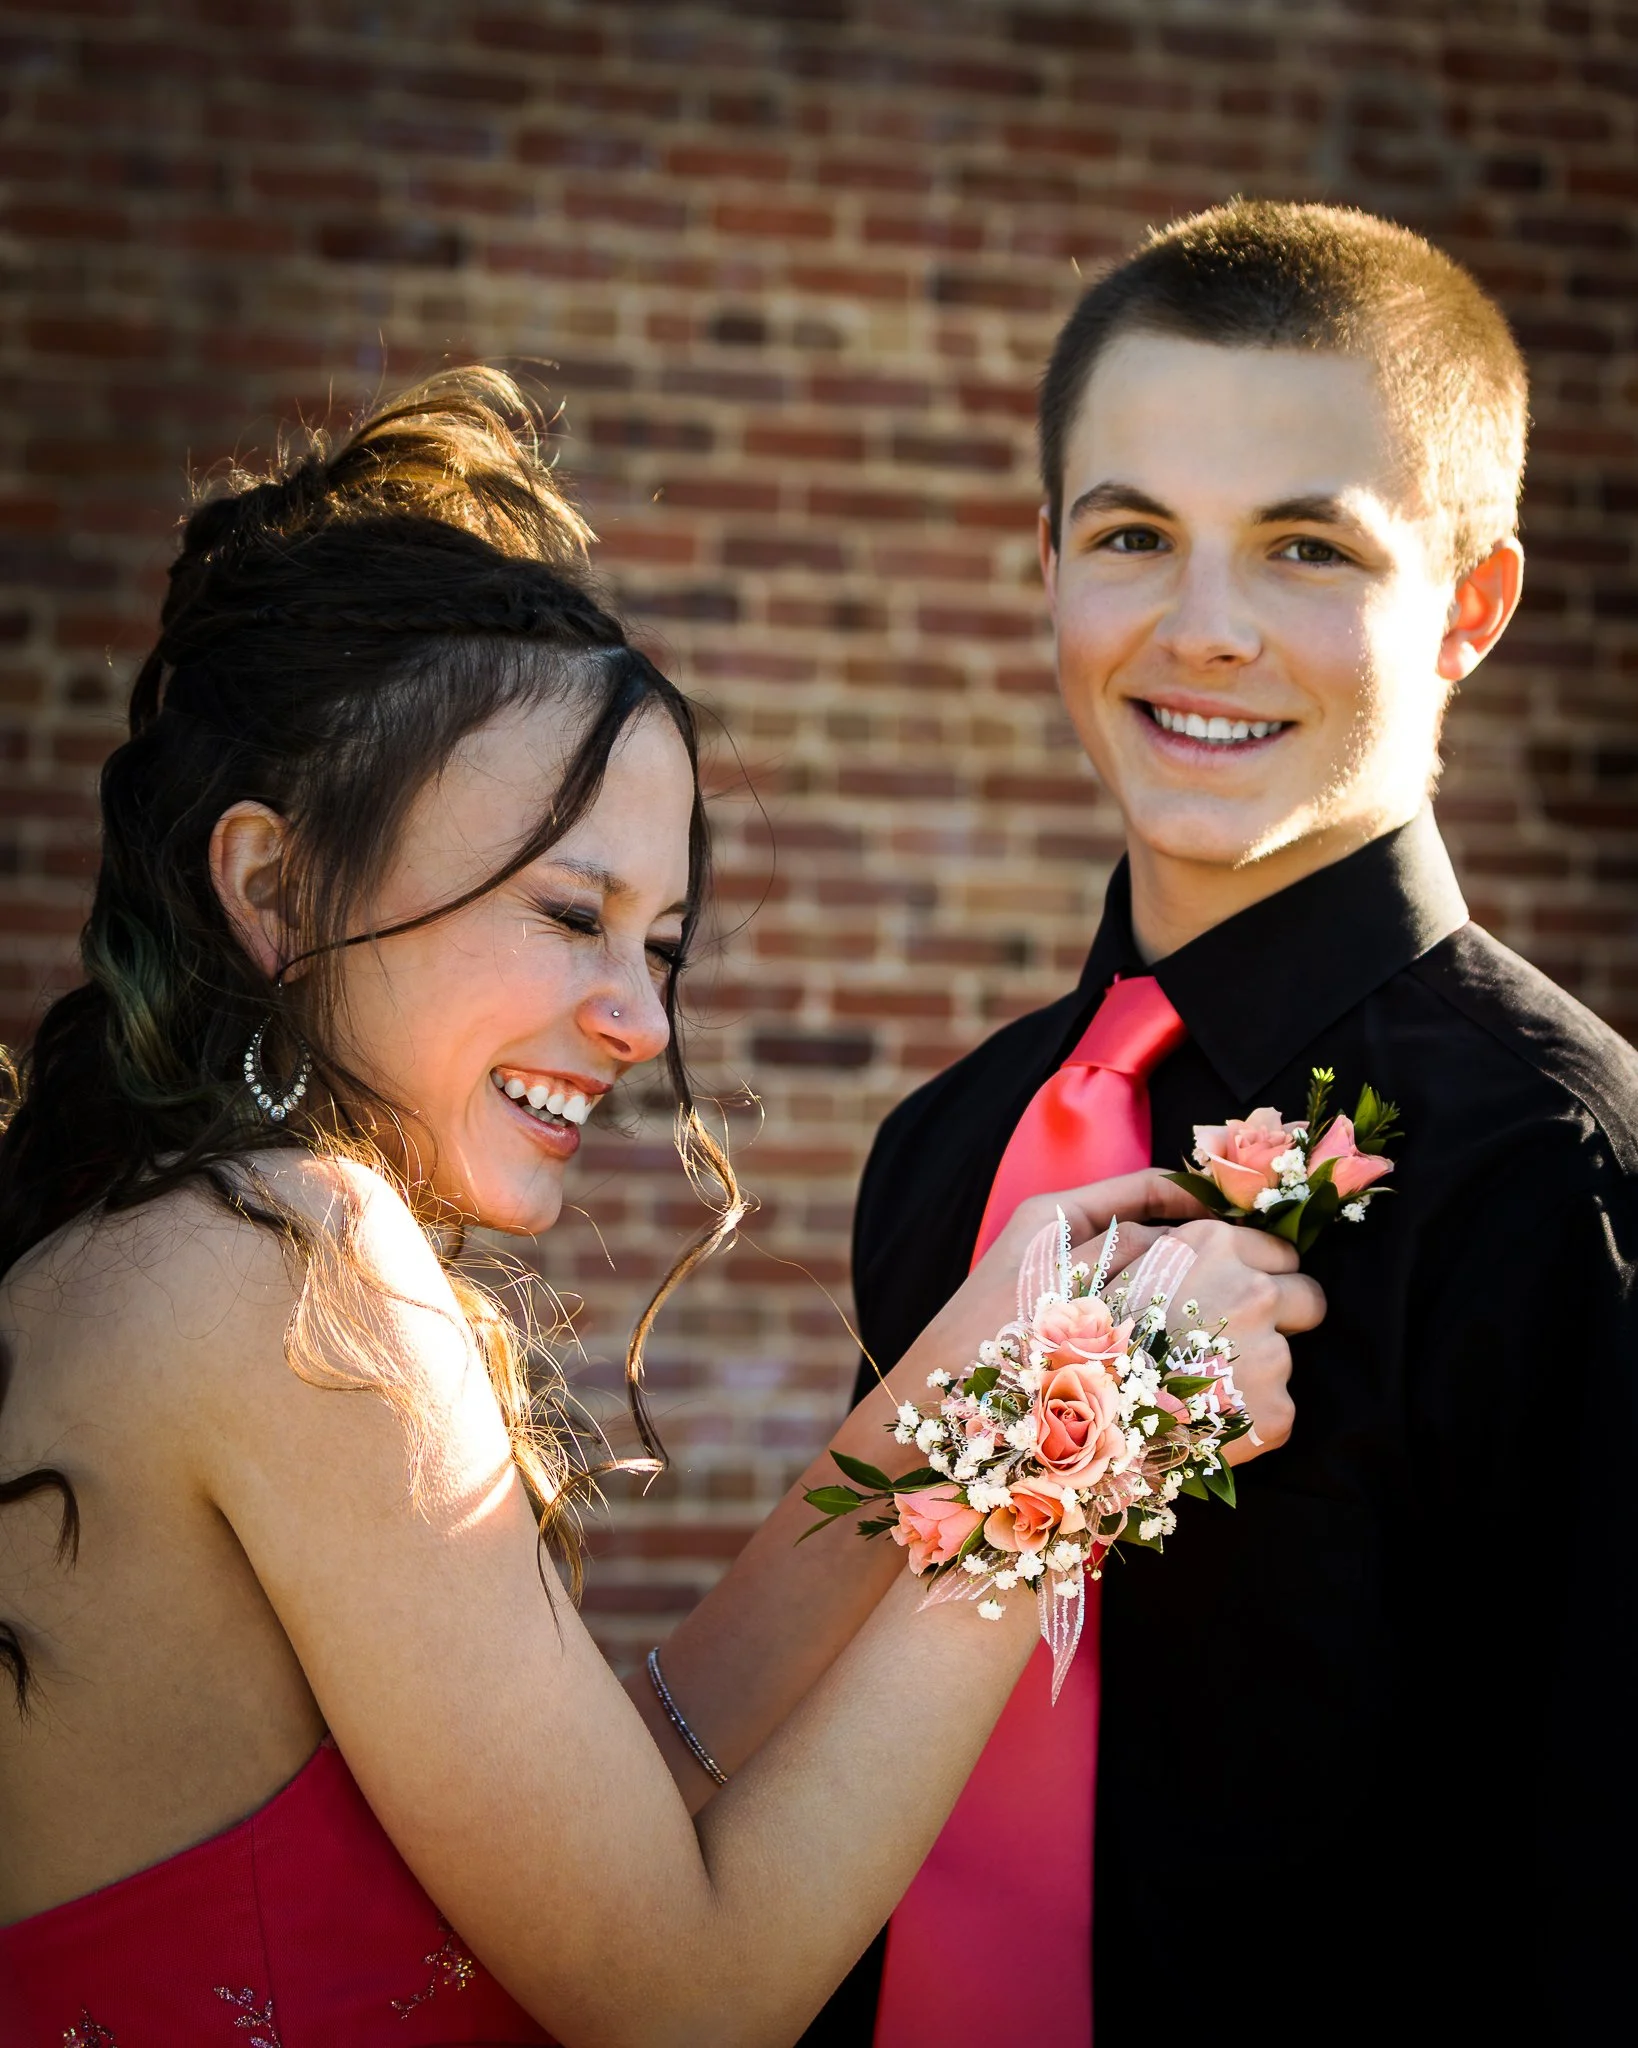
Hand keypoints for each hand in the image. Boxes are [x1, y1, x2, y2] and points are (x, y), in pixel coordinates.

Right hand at [899, 1171, 1318, 1466]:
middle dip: (1274, 1317)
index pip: (1275, 1249)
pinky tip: (1188, 1428)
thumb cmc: (1031, 1324)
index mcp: (1207, 1247)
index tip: (1226, 1297)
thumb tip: (1192, 1194)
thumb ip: (1136, 1204)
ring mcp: (1265, 1360)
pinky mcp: (1267, 1421)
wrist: (1020, 1428)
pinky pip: (1272, 1415)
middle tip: (1213, 1348)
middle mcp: (1248, 1295)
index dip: (1254, 1272)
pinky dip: (1238, 1424)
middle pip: (1308, 1300)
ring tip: (1183, 1394)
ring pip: (1284, 1361)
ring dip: (1246, 1372)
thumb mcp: (1063, 1233)